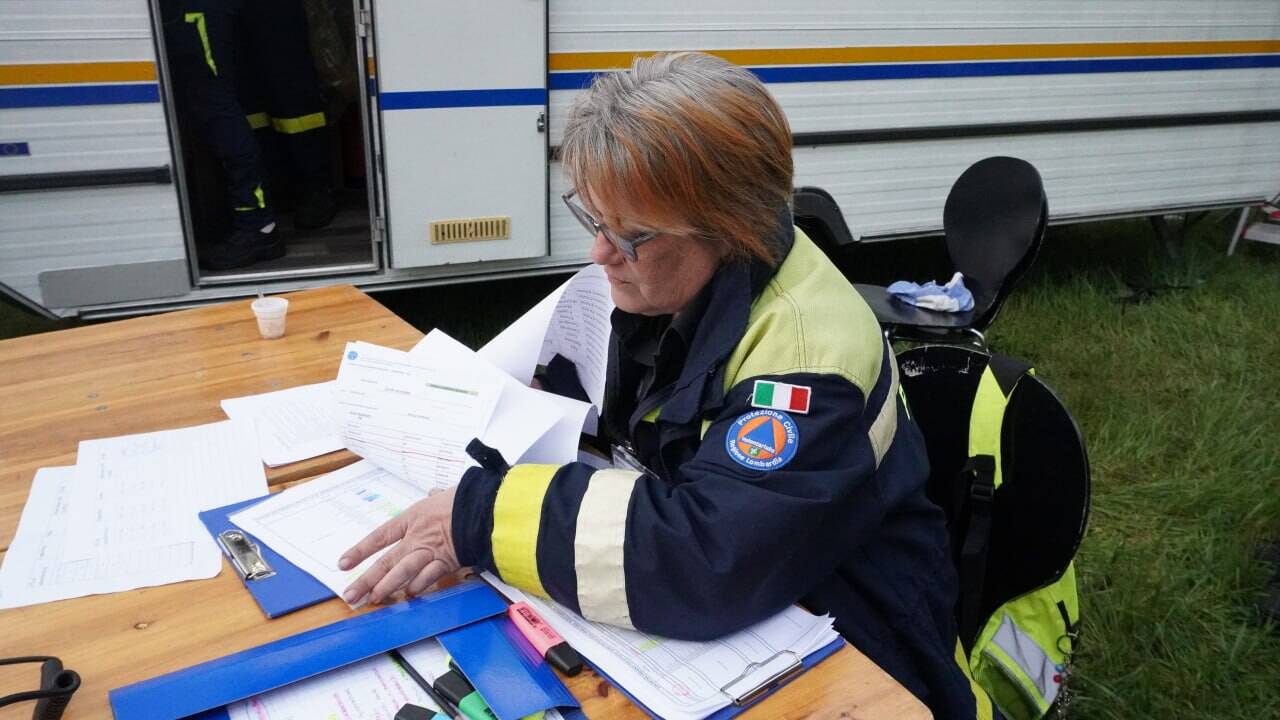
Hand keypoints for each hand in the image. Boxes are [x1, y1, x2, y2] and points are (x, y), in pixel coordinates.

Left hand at [338, 486, 460, 605]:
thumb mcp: (443, 495)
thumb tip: (434, 492)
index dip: (360, 551)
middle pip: (386, 561)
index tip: (344, 563)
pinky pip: (428, 578)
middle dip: (366, 580)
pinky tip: (410, 594)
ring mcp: (430, 552)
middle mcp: (416, 537)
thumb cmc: (464, 499)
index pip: (379, 537)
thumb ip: (435, 497)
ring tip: (374, 598)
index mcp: (412, 518)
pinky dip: (419, 587)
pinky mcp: (447, 563)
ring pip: (402, 573)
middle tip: (351, 594)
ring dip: (387, 587)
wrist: (484, 508)